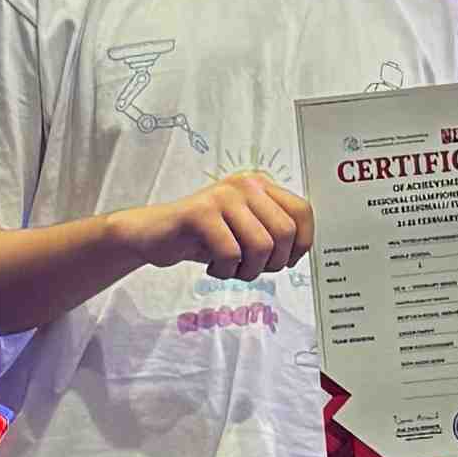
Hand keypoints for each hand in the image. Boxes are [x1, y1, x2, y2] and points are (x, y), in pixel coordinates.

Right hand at [141, 171, 308, 281]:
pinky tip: (211, 267)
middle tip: (250, 268)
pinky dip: (224, 271)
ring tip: (231, 269)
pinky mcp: (200, 212)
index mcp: (260, 185)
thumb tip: (300, 251)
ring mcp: (222, 196)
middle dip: (273, 263)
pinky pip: (231, 253)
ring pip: (261, 245)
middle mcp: (245, 185)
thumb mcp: (245, 229)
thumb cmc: (203, 236)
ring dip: (248, 271)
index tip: (285, 261)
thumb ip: (272, 231)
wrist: (155, 234)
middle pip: (285, 232)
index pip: (302, 211)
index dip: (302, 243)